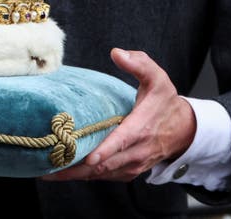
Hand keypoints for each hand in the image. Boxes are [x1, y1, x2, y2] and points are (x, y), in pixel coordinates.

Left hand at [42, 48, 195, 181]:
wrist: (183, 130)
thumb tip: (116, 53)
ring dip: (74, 175)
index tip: (87, 157)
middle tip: (49, 165)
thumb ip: (139, 63)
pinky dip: (82, 176)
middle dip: (77, 167)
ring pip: (100, 175)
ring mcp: (131, 164)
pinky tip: (61, 173)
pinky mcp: (126, 172)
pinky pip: (102, 177)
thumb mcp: (158, 78)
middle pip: (104, 164)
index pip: (122, 141)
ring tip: (47, 172)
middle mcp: (136, 151)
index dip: (104, 151)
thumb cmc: (165, 103)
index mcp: (141, 128)